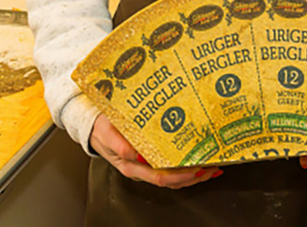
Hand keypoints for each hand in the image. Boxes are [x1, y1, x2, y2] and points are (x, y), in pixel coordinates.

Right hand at [89, 113, 221, 187]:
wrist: (94, 125)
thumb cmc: (102, 128)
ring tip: (212, 166)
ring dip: (193, 174)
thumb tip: (134, 153)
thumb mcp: (108, 132)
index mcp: (132, 165)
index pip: (160, 176)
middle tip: (213, 166)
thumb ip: (119, 143)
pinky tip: (197, 161)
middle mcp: (141, 169)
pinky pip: (169, 168)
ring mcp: (145, 165)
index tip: (197, 167)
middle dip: (193, 175)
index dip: (180, 175)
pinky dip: (184, 168)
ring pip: (172, 177)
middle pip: (171, 180)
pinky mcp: (149, 158)